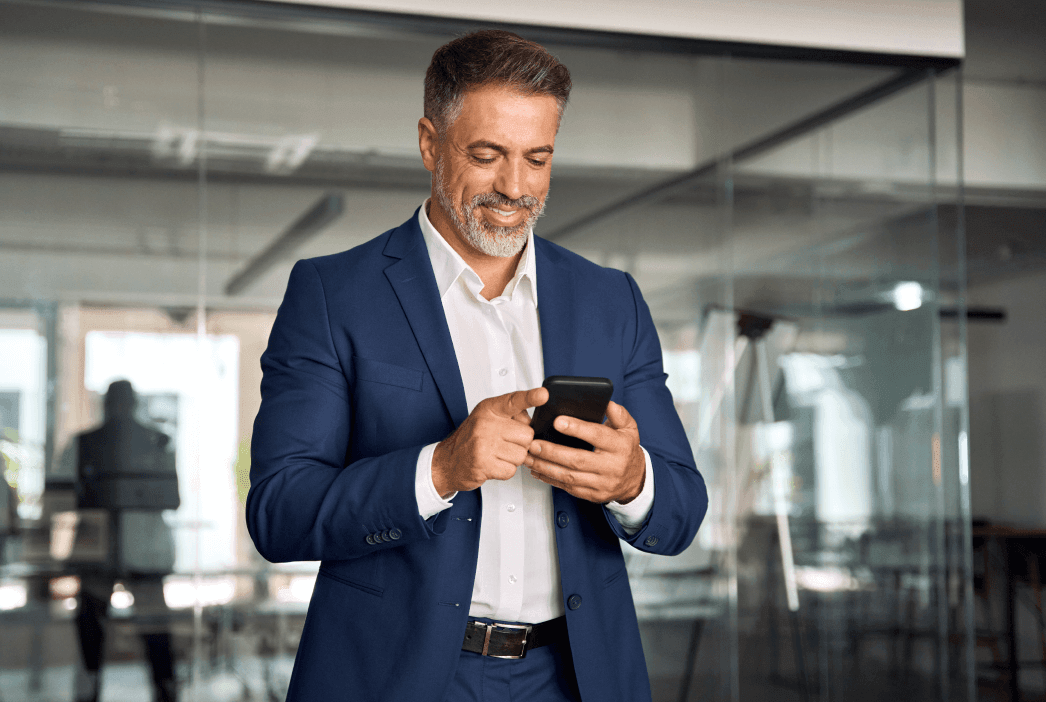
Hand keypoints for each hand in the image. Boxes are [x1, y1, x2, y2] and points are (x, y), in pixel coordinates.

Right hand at [432, 387, 547, 497]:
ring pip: (521, 454)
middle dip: (521, 443)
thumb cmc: (471, 439)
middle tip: (504, 444)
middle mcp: (486, 424)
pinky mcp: (483, 464)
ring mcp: (484, 444)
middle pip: (527, 435)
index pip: (514, 400)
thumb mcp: (487, 418)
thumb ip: (510, 415)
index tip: (542, 394)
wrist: (447, 462)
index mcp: (489, 409)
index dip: (530, 397)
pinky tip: (493, 464)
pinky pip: (511, 470)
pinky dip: (505, 471)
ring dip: (513, 459)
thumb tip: (532, 422)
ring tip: (497, 454)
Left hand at [525, 400, 644, 503]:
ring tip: (529, 457)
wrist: (635, 479)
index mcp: (620, 446)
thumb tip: (606, 402)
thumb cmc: (626, 450)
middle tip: (534, 443)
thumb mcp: (629, 427)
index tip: (558, 421)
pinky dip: (550, 479)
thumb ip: (617, 413)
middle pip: (578, 460)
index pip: (597, 436)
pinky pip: (568, 488)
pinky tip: (538, 470)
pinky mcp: (593, 495)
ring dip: (546, 467)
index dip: (576, 428)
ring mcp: (602, 483)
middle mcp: (611, 467)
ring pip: (570, 477)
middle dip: (552, 452)